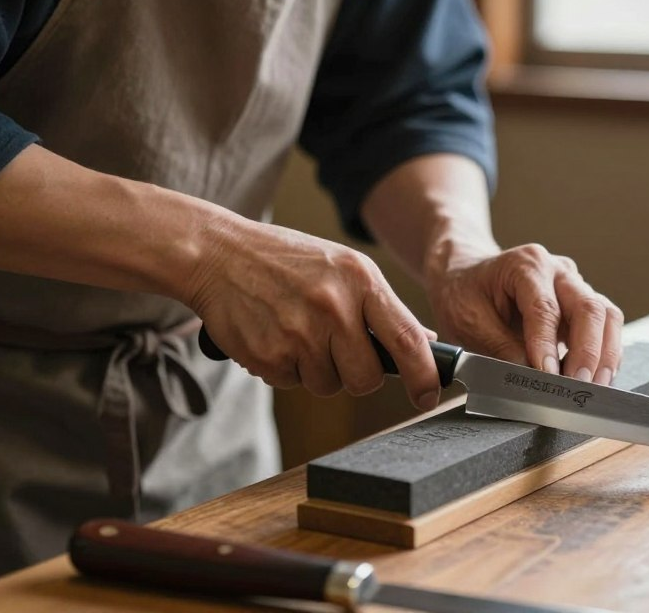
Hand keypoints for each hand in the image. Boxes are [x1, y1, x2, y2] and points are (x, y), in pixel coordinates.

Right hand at [185, 215, 440, 410]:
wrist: (219, 254)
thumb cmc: (288, 260)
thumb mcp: (345, 267)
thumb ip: (383, 306)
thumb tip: (426, 340)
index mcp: (361, 280)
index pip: (408, 339)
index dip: (424, 376)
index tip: (428, 394)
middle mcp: (333, 307)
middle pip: (367, 378)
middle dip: (358, 376)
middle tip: (338, 351)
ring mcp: (298, 333)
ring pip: (328, 385)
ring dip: (318, 370)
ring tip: (298, 331)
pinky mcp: (268, 355)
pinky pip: (293, 383)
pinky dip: (287, 368)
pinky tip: (276, 335)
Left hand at [425, 242, 623, 384]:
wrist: (464, 277)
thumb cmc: (464, 295)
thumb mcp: (469, 322)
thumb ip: (501, 349)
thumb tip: (532, 378)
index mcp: (525, 265)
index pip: (545, 308)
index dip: (548, 345)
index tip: (549, 375)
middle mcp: (557, 270)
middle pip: (588, 308)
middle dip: (588, 351)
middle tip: (580, 385)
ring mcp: (573, 285)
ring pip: (606, 315)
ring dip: (605, 354)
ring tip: (595, 386)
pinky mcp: (581, 303)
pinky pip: (605, 325)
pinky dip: (605, 353)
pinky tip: (597, 376)